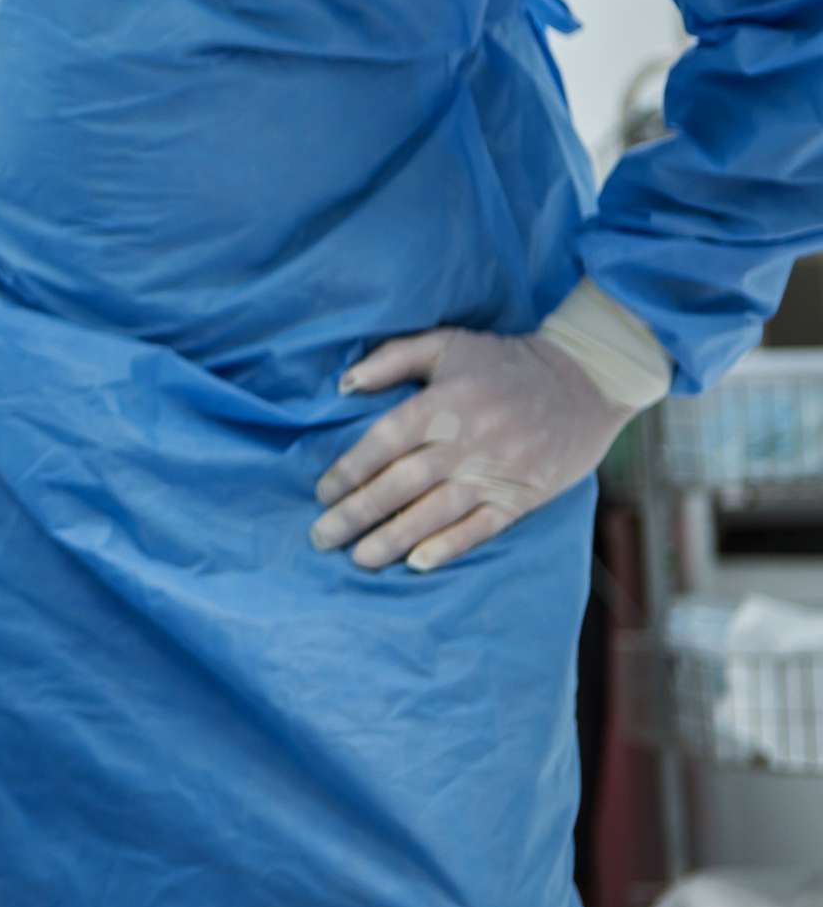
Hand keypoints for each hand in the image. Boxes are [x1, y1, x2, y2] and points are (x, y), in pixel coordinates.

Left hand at [310, 328, 638, 573]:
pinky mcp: (523, 496)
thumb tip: (343, 384)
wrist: (586, 381)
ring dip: (392, 539)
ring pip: (435, 513)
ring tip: (358, 559)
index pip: (383, 442)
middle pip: (400, 484)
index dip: (349, 471)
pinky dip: (448, 547)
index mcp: (443, 403)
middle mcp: (466, 441)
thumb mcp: (447, 343)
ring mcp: (496, 472)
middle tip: (322, 537)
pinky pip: (481, 528)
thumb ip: (392, 359)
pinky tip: (417, 563)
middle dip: (357, 514)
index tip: (322, 493)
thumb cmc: (504, 362)